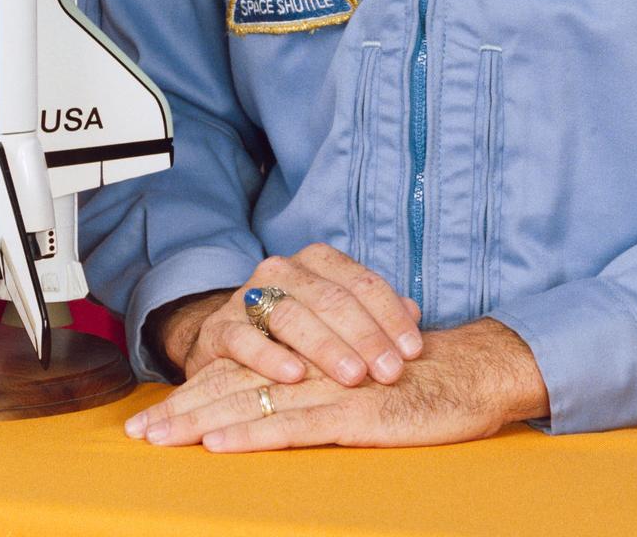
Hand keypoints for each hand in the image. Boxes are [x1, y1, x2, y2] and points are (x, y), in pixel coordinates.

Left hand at [128, 319, 548, 450]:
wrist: (473, 373)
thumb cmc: (418, 379)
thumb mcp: (359, 376)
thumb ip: (320, 380)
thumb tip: (278, 398)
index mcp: (310, 352)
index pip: (242, 371)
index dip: (195, 392)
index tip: (151, 417)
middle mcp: (314, 361)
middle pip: (235, 383)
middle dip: (182, 409)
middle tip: (136, 432)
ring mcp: (331, 385)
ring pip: (253, 401)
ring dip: (200, 421)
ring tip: (159, 438)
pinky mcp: (353, 412)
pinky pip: (293, 423)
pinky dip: (252, 433)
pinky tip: (218, 442)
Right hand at [149, 244, 423, 391]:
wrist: (229, 340)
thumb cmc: (298, 331)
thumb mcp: (338, 318)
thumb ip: (375, 313)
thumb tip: (415, 312)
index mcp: (317, 261)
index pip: (363, 283)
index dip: (391, 317)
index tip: (414, 351)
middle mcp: (283, 270)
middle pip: (332, 300)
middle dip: (366, 337)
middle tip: (390, 371)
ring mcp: (248, 296)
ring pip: (293, 316)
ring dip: (327, 348)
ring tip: (354, 376)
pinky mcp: (221, 328)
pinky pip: (246, 339)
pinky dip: (271, 357)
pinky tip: (296, 376)